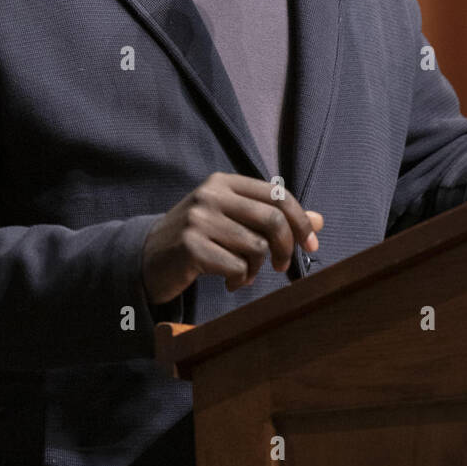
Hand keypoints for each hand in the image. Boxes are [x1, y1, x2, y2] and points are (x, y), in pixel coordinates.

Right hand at [142, 171, 323, 305]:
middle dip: (286, 249)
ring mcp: (199, 219)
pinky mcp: (191, 247)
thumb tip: (319, 221)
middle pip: (273, 220)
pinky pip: (236, 267)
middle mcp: (212, 195)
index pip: (278, 195)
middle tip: (281, 267)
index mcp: (225, 182)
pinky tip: (228, 282)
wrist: (147, 257)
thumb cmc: (198, 237)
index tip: (310, 244)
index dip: (301, 221)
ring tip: (244, 274)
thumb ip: (272, 217)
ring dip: (257, 268)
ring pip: (256, 246)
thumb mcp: (233, 219)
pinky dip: (240, 280)